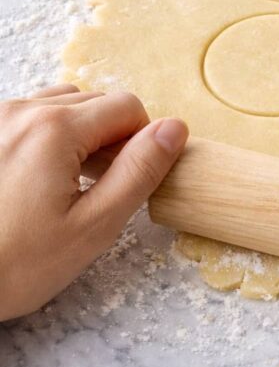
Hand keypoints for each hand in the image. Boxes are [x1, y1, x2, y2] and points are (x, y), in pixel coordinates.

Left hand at [0, 85, 187, 320]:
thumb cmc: (11, 266)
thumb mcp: (93, 227)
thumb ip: (139, 172)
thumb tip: (175, 130)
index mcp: (55, 129)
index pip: (128, 106)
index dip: (142, 141)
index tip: (129, 178)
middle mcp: (21, 111)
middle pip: (95, 101)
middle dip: (109, 137)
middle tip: (98, 189)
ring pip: (61, 105)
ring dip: (78, 133)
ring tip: (67, 183)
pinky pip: (28, 116)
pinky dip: (46, 137)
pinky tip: (35, 181)